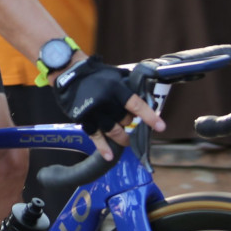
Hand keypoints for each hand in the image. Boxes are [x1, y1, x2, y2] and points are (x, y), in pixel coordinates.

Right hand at [51, 57, 165, 159]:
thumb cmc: (95, 73)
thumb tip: (147, 94)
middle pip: (125, 120)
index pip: (137, 105)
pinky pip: (95, 136)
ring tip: (126, 141)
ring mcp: (94, 111)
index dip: (149, 117)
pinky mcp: (84, 119)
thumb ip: (129, 85)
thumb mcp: (115, 74)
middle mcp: (106, 101)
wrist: (69, 73)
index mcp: (116, 88)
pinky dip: (102, 147)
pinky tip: (109, 156)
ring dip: (122, 138)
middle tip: (128, 120)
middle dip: (129, 121)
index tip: (161, 127)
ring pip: (114, 131)